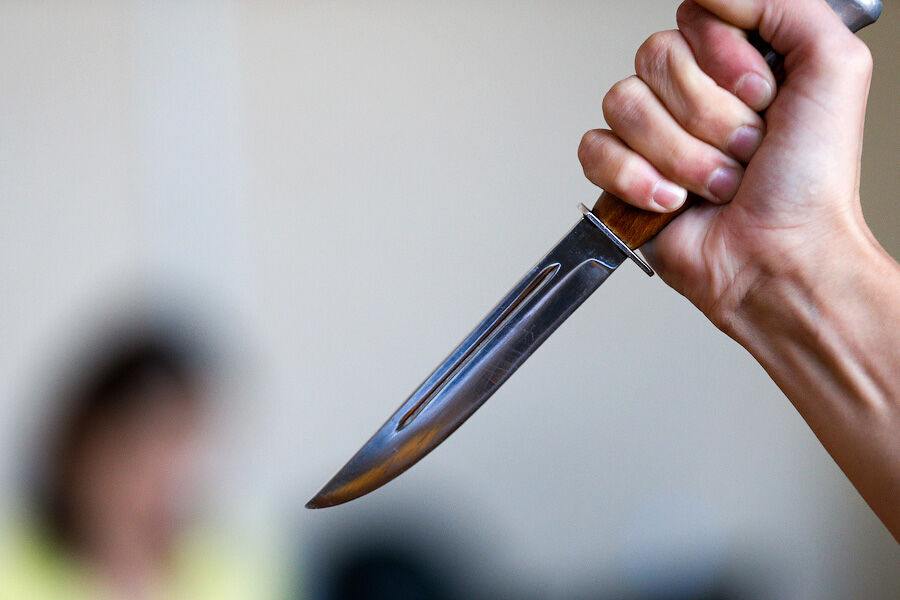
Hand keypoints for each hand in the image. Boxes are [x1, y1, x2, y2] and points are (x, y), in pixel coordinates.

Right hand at [578, 0, 876, 332]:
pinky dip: (636, 179)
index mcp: (734, 62)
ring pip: (624, 104)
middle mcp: (689, 94)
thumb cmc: (811, 183)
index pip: (691, 18)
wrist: (781, 258)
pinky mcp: (621, 176)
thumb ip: (786, 6)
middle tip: (746, 148)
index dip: (724, 57)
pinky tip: (673, 199)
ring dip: (681, 154)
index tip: (763, 97)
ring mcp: (651, 136)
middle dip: (710, 115)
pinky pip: (595, 149)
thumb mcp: (834, 69)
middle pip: (654, 58)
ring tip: (718, 183)